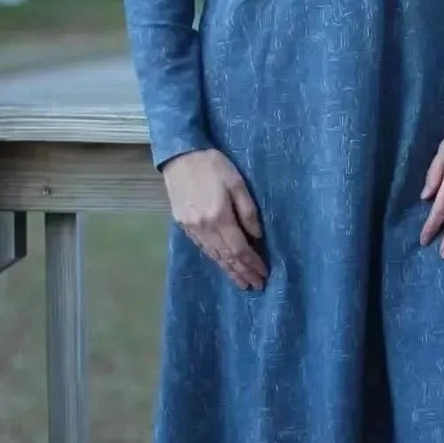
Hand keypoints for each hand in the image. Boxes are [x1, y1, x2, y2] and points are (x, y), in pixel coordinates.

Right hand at [161, 149, 266, 291]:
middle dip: (242, 273)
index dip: (252, 264)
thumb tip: (256, 236)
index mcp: (220, 217)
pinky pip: (203, 248)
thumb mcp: (237, 183)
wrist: (180, 156)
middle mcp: (204, 228)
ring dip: (229, 271)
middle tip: (256, 286)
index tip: (263, 274)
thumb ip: (248, 211)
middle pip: (227, 257)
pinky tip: (222, 264)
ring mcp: (192, 228)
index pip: (240, 249)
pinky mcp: (183, 225)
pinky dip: (215, 259)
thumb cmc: (213, 166)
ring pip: (214, 256)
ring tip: (241, 283)